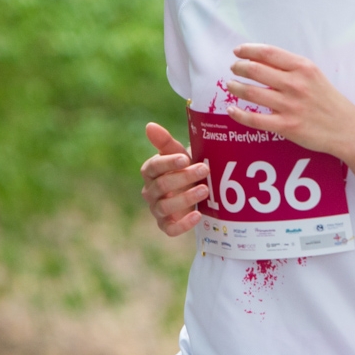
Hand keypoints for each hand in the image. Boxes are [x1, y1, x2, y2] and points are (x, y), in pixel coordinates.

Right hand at [140, 122, 208, 237]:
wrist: (192, 187)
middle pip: (162, 186)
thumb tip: (150, 126)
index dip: (169, 163)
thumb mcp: (177, 153)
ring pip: (165, 206)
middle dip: (184, 177)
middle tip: (205, 169)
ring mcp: (157, 209)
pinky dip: (183, 224)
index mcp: (150, 172)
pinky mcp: (166, 225)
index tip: (186, 158)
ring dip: (185, 198)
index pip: (154, 167)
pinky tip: (198, 216)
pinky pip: (170, 229)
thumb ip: (164, 141)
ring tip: (205, 190)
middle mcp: (150, 191)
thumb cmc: (183, 168)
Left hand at [222, 44, 354, 160]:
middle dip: (239, 67)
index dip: (248, 50)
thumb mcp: (314, 75)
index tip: (238, 51)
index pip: (269, 53)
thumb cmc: (328, 100)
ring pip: (251, 92)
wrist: (346, 128)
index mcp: (303, 67)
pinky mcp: (286, 126)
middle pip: (255, 70)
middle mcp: (295, 84)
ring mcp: (290, 105)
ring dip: (235, 87)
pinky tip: (232, 109)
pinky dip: (239, 113)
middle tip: (234, 68)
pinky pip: (255, 119)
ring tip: (231, 85)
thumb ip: (291, 68)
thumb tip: (261, 60)